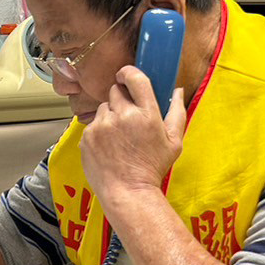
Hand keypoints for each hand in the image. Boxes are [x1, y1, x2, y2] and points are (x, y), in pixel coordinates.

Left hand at [80, 65, 186, 203]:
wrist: (127, 192)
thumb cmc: (152, 168)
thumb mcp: (174, 142)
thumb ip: (177, 112)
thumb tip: (177, 90)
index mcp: (145, 114)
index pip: (134, 78)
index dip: (128, 73)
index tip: (126, 76)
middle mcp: (122, 116)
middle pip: (115, 91)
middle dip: (122, 100)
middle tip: (128, 118)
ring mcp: (102, 126)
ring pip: (103, 108)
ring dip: (110, 116)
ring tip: (119, 137)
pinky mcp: (87, 136)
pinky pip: (93, 124)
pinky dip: (99, 131)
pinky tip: (109, 147)